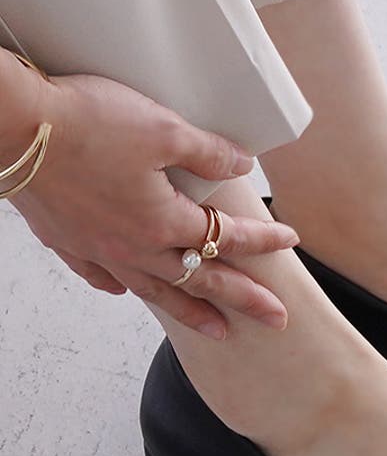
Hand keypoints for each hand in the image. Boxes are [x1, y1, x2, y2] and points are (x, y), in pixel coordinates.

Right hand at [6, 69, 299, 338]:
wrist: (11, 127)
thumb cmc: (84, 124)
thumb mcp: (162, 129)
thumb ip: (208, 153)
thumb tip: (241, 165)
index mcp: (165, 222)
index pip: (229, 236)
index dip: (264, 240)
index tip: (290, 241)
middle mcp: (136, 248)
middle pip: (203, 280)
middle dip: (245, 300)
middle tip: (277, 321)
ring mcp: (100, 251)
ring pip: (158, 291)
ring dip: (192, 312)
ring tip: (219, 331)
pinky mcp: (68, 242)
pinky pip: (102, 277)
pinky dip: (122, 288)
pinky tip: (128, 291)